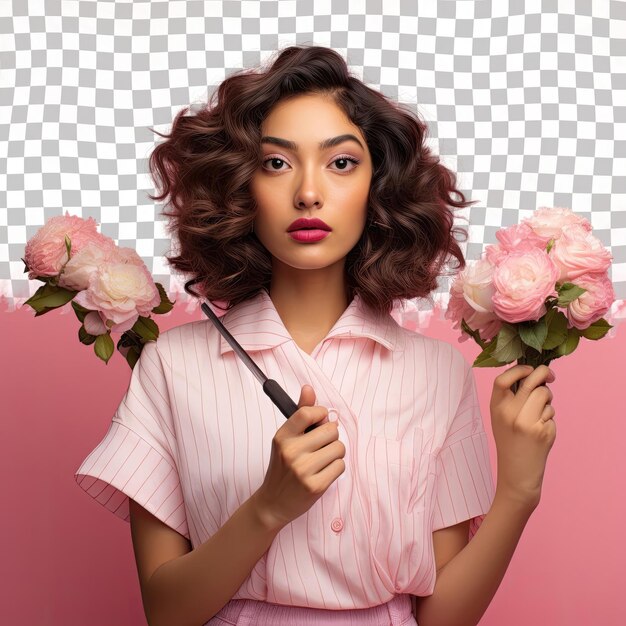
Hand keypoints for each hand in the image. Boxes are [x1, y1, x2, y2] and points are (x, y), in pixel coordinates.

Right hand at [252, 384, 345, 530]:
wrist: (273, 503)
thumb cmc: (282, 467)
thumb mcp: (285, 438)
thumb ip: (301, 414)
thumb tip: (309, 388)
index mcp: (282, 436)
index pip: (307, 412)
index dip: (320, 413)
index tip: (320, 421)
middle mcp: (291, 452)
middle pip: (331, 431)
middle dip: (331, 437)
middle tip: (320, 446)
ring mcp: (303, 470)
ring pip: (339, 448)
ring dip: (335, 453)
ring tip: (321, 460)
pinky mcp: (316, 486)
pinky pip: (340, 466)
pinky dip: (336, 468)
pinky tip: (323, 472)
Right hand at [490, 364, 556, 510]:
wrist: (516, 473)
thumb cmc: (510, 442)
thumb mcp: (501, 417)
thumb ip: (511, 397)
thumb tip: (532, 374)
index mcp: (496, 408)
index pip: (502, 379)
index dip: (518, 369)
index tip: (529, 369)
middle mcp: (510, 413)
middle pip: (532, 382)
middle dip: (544, 374)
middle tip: (550, 375)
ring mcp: (527, 422)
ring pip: (545, 395)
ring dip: (548, 400)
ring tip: (539, 414)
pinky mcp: (543, 432)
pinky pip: (552, 413)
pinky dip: (550, 418)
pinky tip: (541, 431)